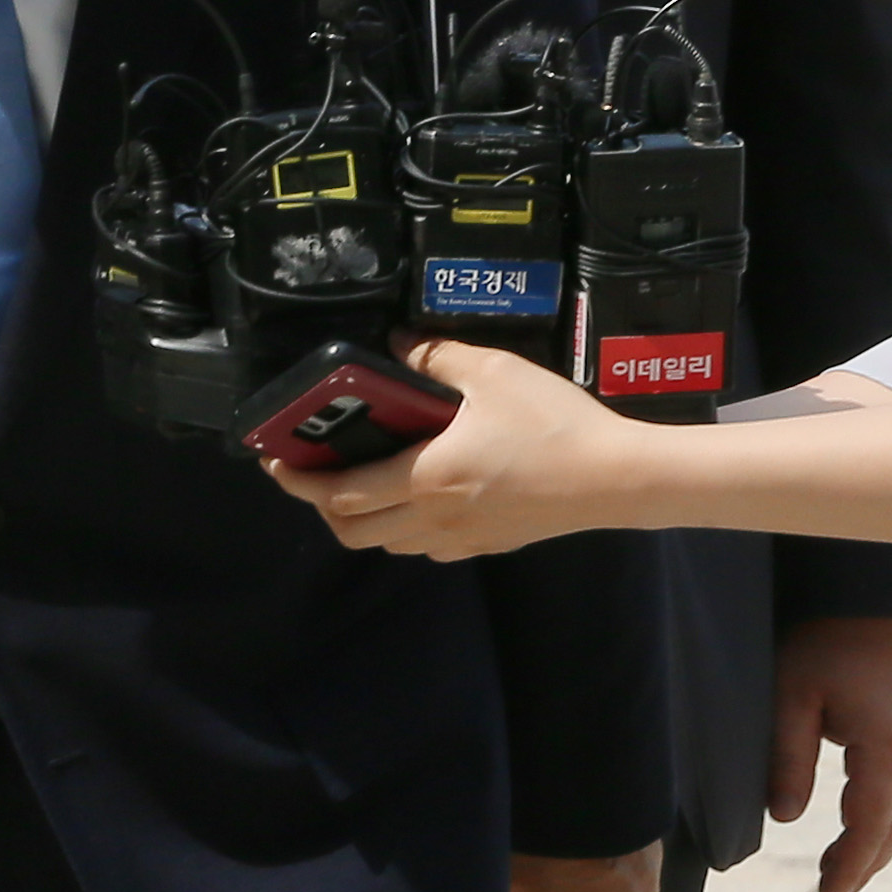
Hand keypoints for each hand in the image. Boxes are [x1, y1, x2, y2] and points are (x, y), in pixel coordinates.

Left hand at [269, 337, 651, 559]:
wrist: (617, 479)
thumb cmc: (555, 425)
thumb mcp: (493, 372)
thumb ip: (437, 357)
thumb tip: (399, 344)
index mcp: (427, 477)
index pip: (341, 492)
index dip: (297, 480)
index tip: (273, 461)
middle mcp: (435, 518)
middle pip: (353, 530)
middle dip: (320, 505)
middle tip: (312, 471)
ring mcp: (462, 539)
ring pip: (389, 544)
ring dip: (361, 519)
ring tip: (360, 479)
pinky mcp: (488, 545)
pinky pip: (426, 547)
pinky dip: (403, 529)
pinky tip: (416, 496)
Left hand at [772, 615, 891, 891]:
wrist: (877, 586)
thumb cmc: (827, 636)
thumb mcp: (792, 694)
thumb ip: (788, 758)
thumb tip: (785, 818)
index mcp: (886, 749)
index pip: (870, 828)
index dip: (849, 867)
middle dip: (866, 862)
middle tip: (832, 890)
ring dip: (881, 839)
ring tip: (845, 862)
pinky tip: (868, 813)